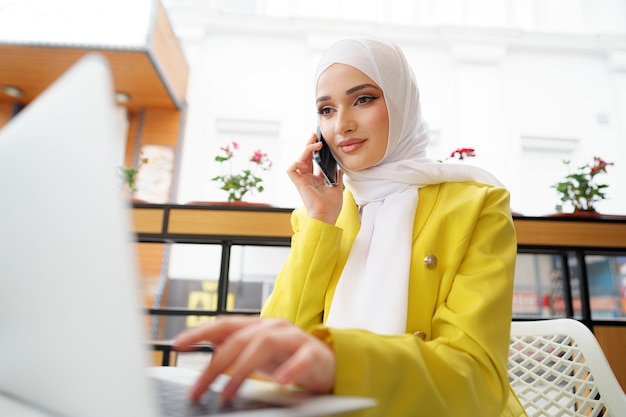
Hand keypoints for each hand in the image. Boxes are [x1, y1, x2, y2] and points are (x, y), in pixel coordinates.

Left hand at [173, 316, 335, 402]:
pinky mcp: (313, 353)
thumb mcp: (257, 352)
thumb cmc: (288, 358)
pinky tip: (279, 381)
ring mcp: (295, 338)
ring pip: (265, 345)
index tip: (177, 345)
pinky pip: (301, 359)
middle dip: (215, 365)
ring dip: (242, 370)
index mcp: (258, 325)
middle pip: (240, 339)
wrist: (327, 365)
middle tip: (198, 390)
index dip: (200, 332)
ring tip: (227, 393)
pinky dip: (289, 369)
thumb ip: (235, 346)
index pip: (225, 324)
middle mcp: (274, 327)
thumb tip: (208, 341)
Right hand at [286, 133, 342, 223]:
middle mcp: (308, 178)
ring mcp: (302, 180)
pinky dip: (295, 163)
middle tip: (314, 135)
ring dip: (306, 150)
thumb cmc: (331, 207)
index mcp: (316, 179)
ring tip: (316, 145)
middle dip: (308, 145)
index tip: (321, 142)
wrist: (327, 217)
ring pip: (298, 160)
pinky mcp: (299, 183)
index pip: (313, 161)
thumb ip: (336, 176)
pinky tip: (305, 160)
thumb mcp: (337, 187)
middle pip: (305, 157)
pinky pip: (291, 170)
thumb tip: (340, 167)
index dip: (315, 151)